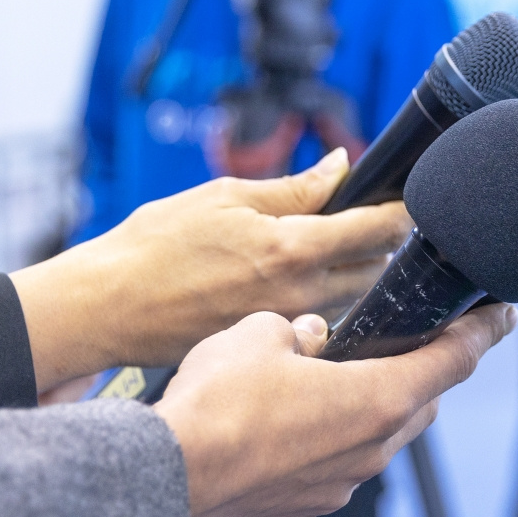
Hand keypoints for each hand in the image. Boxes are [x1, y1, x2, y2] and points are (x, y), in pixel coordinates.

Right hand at [10, 148, 408, 391]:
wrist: (105, 308)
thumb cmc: (153, 245)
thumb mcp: (224, 197)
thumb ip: (293, 188)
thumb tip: (341, 168)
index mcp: (290, 248)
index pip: (377, 229)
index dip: (402, 210)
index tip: (412, 198)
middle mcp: (299, 294)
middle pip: (378, 270)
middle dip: (385, 244)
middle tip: (375, 219)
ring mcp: (287, 328)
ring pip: (353, 299)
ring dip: (360, 274)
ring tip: (340, 248)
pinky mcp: (270, 348)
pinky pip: (322, 323)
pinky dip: (329, 301)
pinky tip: (308, 284)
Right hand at [159, 303, 516, 516]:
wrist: (166, 474)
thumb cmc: (216, 403)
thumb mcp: (261, 331)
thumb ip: (301, 328)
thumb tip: (310, 336)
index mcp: (378, 399)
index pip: (455, 359)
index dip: (482, 331)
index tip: (500, 316)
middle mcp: (369, 450)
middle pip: (419, 403)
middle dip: (418, 373)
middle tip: (404, 345)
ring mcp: (336, 487)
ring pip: (372, 442)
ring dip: (360, 413)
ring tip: (323, 385)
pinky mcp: (300, 511)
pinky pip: (325, 474)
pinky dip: (316, 451)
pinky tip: (281, 433)